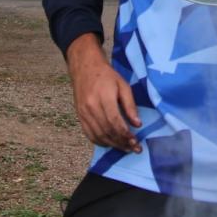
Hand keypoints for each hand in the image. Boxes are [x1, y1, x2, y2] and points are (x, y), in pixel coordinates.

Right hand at [65, 35, 141, 153]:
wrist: (85, 68)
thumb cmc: (107, 76)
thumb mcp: (123, 85)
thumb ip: (130, 105)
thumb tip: (137, 124)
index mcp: (103, 97)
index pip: (114, 121)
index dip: (125, 134)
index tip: (136, 141)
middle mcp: (91, 107)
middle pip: (107, 131)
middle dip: (122, 142)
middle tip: (134, 148)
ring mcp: (83, 113)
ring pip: (98, 135)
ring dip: (113, 145)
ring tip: (125, 148)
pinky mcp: (79, 116)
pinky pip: (89, 134)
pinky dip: (100, 142)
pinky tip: (111, 144)